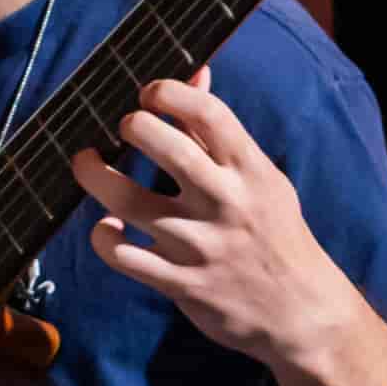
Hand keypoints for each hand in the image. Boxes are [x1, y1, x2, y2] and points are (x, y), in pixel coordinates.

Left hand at [74, 69, 376, 369]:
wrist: (300, 312)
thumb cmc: (274, 233)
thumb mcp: (260, 179)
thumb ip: (219, 132)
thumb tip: (193, 72)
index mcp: (249, 171)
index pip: (207, 113)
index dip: (168, 92)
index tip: (149, 93)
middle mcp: (224, 203)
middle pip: (163, 148)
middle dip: (132, 126)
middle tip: (124, 127)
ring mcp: (199, 244)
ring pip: (126, 201)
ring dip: (94, 175)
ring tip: (86, 163)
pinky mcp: (180, 282)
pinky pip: (122, 255)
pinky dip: (104, 238)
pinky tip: (107, 228)